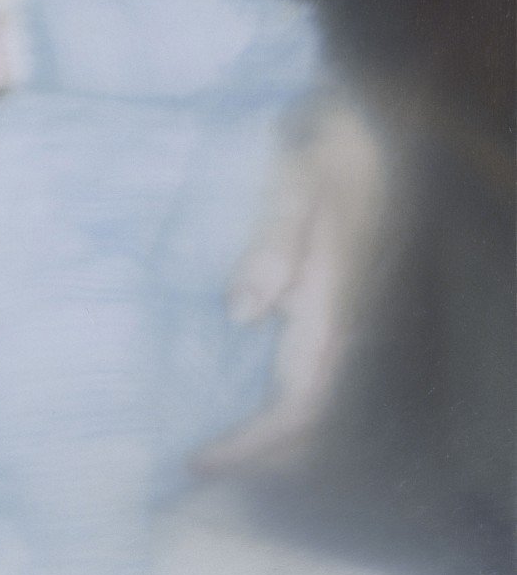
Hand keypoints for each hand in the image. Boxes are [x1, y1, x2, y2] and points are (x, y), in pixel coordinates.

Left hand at [195, 95, 389, 470]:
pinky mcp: (346, 294)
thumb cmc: (335, 136)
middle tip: (192, 467)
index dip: (254, 446)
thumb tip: (241, 316)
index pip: (302, 405)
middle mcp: (353, 319)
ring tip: (209, 433)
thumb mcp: (294, 178)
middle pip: (310, 415)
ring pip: (313, 391)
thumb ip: (272, 245)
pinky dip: (276, 385)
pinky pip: (313, 359)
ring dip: (267, 424)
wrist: (383, 108)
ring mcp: (353, 310)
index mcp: (339, 302)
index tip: (199, 463)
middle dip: (258, 453)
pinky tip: (237, 374)